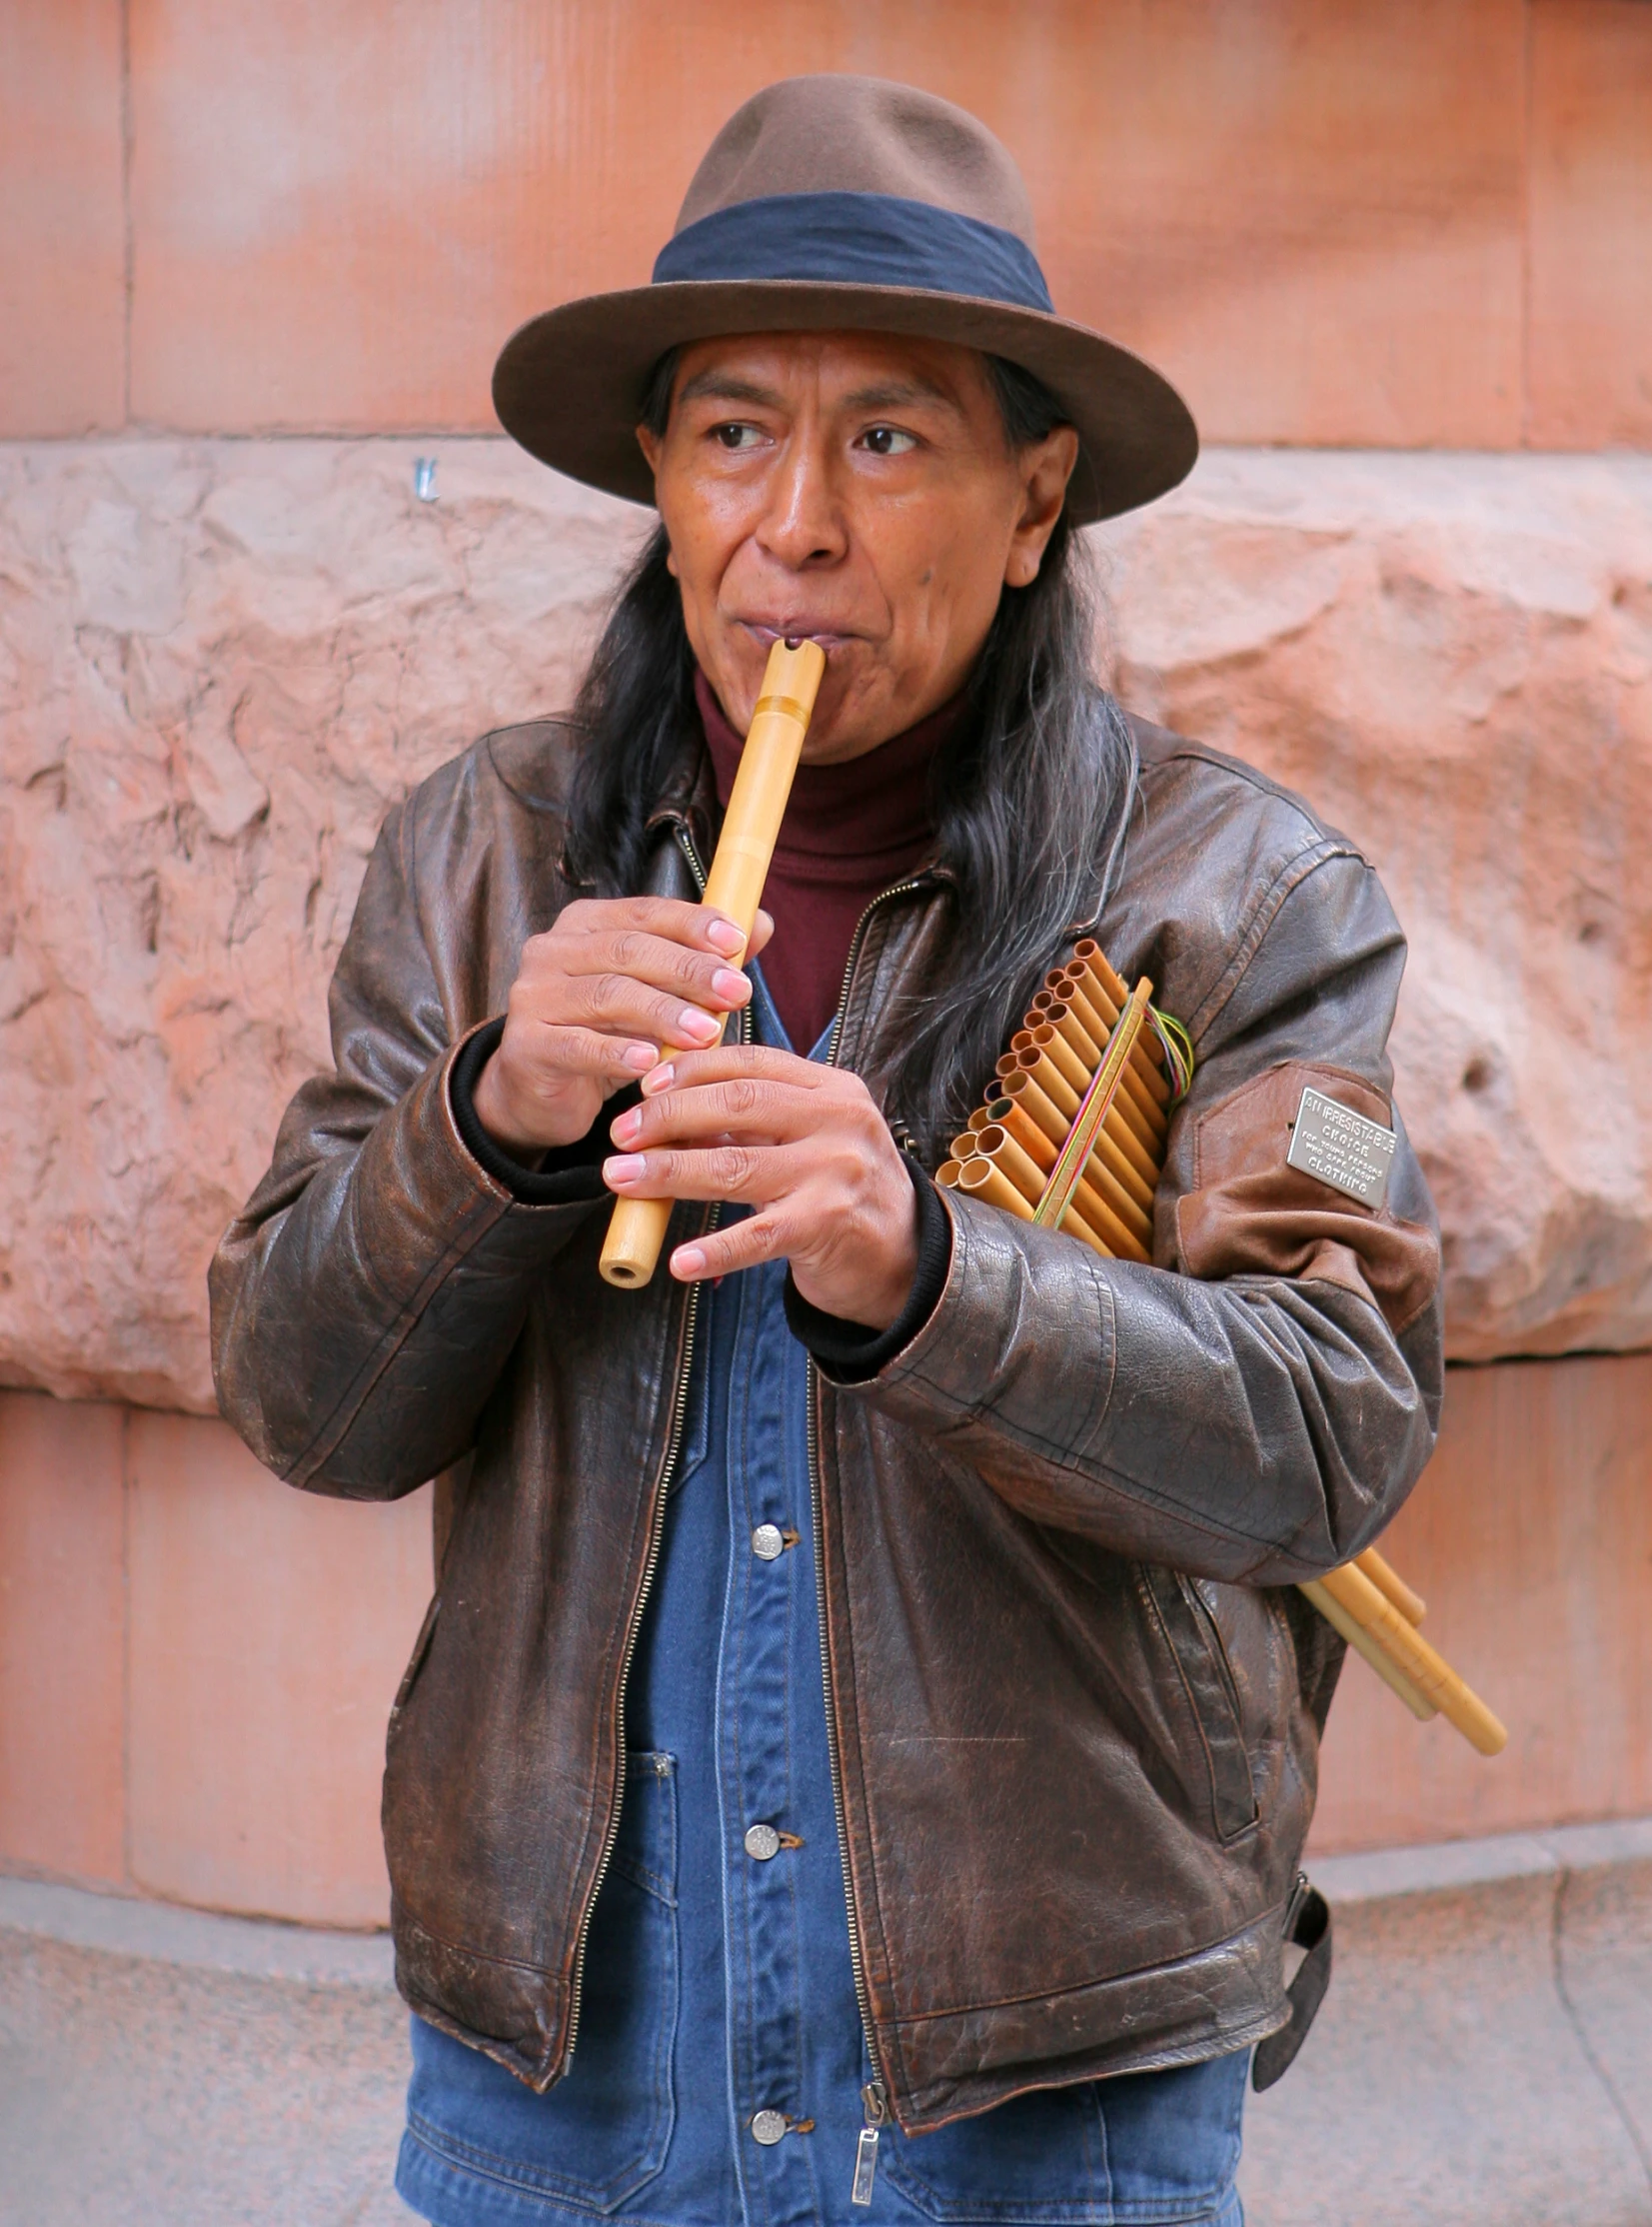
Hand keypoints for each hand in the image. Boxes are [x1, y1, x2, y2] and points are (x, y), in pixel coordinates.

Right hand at [471, 898, 773, 1153]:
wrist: (539, 1090)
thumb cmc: (605, 1032)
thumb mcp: (655, 994)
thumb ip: (703, 959)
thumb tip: (762, 923)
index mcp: (586, 924)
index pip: (644, 913)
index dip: (692, 924)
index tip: (736, 943)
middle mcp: (552, 950)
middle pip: (629, 950)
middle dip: (689, 971)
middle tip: (736, 994)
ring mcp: (534, 996)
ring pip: (608, 995)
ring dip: (664, 1013)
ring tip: (708, 1034)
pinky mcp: (525, 1045)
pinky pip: (577, 1045)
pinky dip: (617, 1053)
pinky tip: (650, 1063)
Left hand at [602, 1046, 919, 1328]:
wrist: (906, 1260)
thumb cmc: (841, 1193)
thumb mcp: (808, 1140)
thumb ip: (753, 1123)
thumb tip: (665, 1116)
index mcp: (831, 1088)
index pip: (749, 1063)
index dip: (690, 1070)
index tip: (644, 1088)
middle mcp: (838, 1121)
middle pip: (736, 1104)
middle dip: (667, 1116)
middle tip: (621, 1135)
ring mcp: (836, 1172)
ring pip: (735, 1165)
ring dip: (669, 1172)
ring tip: (622, 1180)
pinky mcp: (828, 1225)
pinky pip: (758, 1236)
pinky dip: (714, 1249)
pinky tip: (679, 1261)